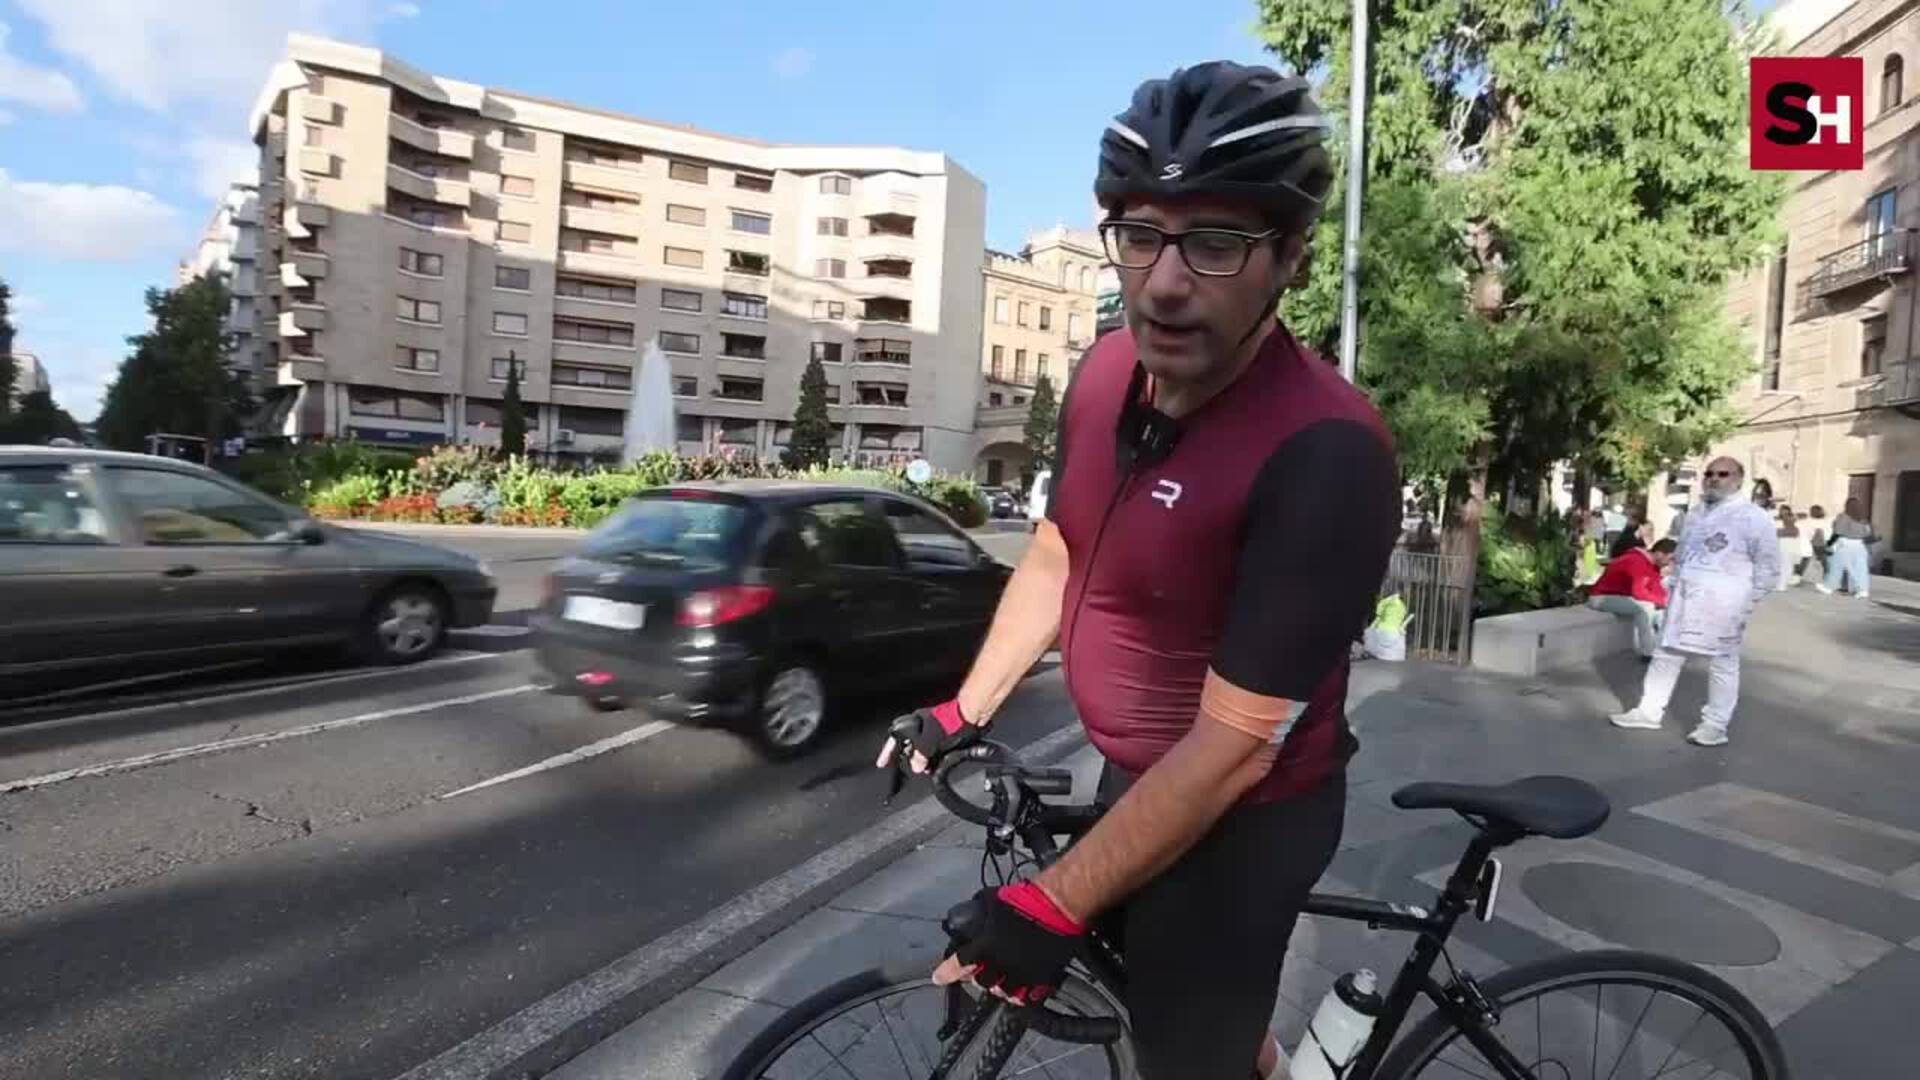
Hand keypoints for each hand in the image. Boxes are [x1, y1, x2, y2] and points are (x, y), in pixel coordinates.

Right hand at [874, 699, 978, 774]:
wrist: (971, 716)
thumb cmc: (951, 721)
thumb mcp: (929, 743)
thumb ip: (919, 755)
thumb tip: (915, 765)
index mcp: (913, 723)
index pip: (894, 738)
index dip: (888, 752)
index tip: (882, 763)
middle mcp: (921, 725)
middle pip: (908, 744)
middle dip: (908, 758)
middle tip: (907, 769)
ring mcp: (933, 729)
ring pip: (922, 747)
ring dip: (921, 759)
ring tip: (923, 769)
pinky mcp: (944, 733)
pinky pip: (933, 748)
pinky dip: (932, 757)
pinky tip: (934, 764)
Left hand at [933, 882, 1082, 1004]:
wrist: (1056, 907)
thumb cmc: (1024, 900)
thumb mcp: (992, 901)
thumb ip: (978, 911)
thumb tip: (968, 914)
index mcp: (986, 946)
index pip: (960, 964)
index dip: (946, 973)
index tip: (938, 978)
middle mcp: (1002, 964)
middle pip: (981, 983)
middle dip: (977, 978)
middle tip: (978, 972)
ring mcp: (1022, 974)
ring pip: (1004, 993)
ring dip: (999, 988)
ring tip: (999, 981)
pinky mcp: (1041, 979)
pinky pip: (1028, 997)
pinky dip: (1021, 995)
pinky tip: (1020, 990)